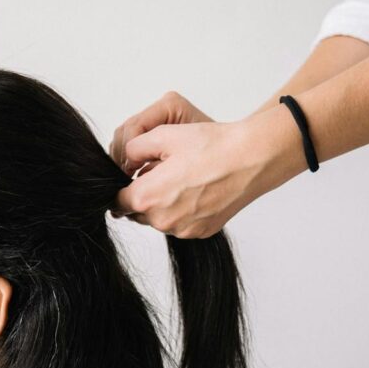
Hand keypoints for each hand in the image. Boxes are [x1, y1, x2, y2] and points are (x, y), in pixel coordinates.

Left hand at [109, 104, 306, 237]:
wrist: (251, 159)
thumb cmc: (211, 145)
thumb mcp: (163, 135)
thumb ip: (133, 149)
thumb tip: (126, 161)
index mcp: (147, 197)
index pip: (117, 202)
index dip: (122, 187)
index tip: (131, 178)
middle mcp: (162, 220)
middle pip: (138, 212)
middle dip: (143, 195)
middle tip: (161, 173)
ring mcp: (183, 230)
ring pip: (160, 219)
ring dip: (163, 204)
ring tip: (183, 179)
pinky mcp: (201, 232)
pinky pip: (181, 224)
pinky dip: (183, 210)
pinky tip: (198, 189)